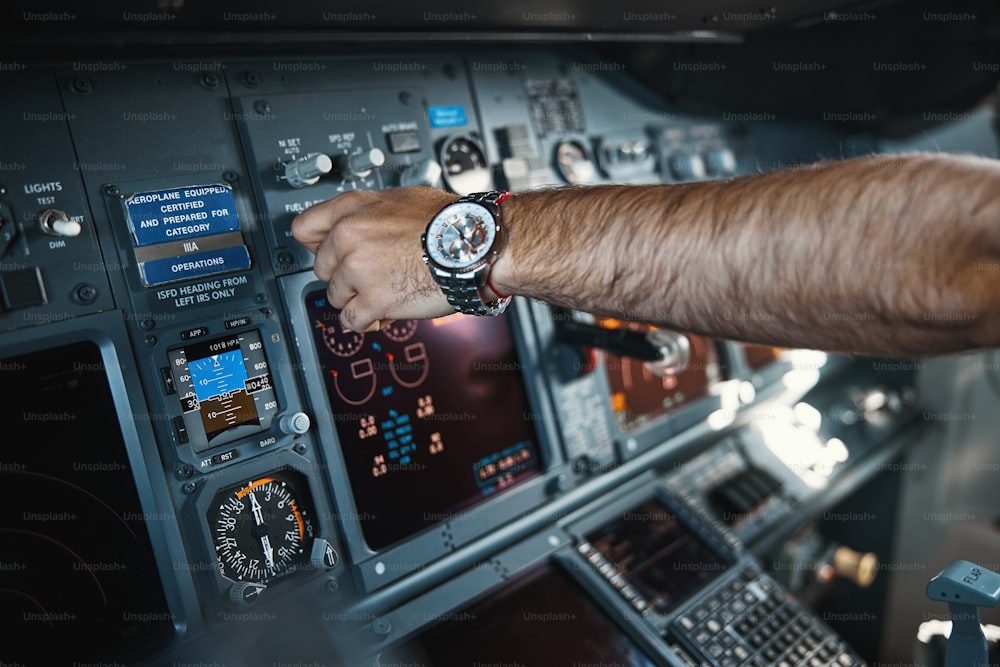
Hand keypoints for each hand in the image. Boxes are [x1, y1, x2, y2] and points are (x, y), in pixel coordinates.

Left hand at [291, 187, 458, 331]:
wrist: (476, 245)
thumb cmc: (451, 222)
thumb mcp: (400, 199)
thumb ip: (369, 213)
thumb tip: (358, 224)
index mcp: (353, 208)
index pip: (304, 229)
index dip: (317, 247)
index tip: (328, 257)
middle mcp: (349, 235)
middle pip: (321, 270)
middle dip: (345, 278)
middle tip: (371, 278)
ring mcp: (359, 268)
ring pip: (336, 297)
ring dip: (358, 300)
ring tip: (385, 293)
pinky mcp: (374, 299)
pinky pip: (351, 321)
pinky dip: (367, 321)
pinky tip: (384, 313)